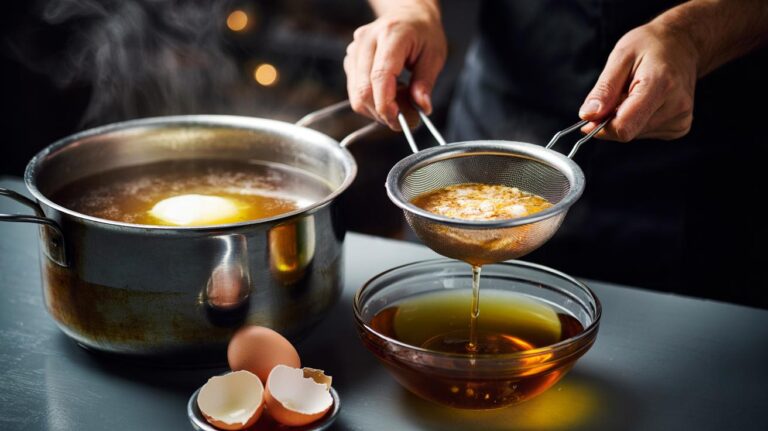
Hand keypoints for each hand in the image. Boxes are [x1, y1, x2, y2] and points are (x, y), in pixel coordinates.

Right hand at [343, 4, 446, 129]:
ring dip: (377, 109)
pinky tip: (388, 93)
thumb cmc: (422, 32)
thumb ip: (426, 82)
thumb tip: (421, 107)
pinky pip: (354, 91)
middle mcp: (367, 41)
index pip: (380, 76)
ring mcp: (355, 49)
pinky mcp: (350, 60)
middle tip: (404, 119)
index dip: (386, 104)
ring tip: (399, 102)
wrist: (407, 14)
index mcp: (391, 35)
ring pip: (356, 94)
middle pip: (363, 90)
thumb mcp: (434, 55)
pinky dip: (371, 101)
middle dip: (382, 112)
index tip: (399, 119)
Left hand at [579, 21, 697, 141]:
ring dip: (625, 118)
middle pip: (627, 132)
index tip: (591, 115)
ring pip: (634, 134)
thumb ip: (604, 89)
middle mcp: (676, 106)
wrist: (684, 44)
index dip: (601, 126)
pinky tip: (646, 100)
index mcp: (661, 85)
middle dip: (612, 118)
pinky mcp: (680, 127)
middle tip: (619, 93)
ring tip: (636, 92)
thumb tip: (588, 115)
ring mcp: (681, 119)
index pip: (623, 127)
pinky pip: (644, 132)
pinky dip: (637, 119)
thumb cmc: (651, 45)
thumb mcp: (621, 56)